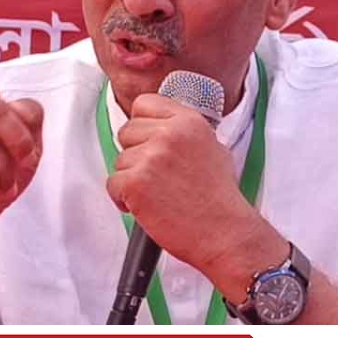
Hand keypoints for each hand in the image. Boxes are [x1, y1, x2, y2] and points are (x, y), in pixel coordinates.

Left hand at [105, 94, 283, 282]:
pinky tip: (147, 205)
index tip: (148, 141)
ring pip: (119, 160)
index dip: (143, 125)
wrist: (224, 233)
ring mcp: (151, 157)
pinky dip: (124, 199)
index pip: (144, 104)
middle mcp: (169, 134)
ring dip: (132, 179)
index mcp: (188, 121)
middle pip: (127, 131)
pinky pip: (113, 184)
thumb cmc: (219, 199)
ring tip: (158, 194)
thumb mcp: (213, 149)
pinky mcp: (136, 182)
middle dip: (136, 154)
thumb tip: (162, 126)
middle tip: (157, 176)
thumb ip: (184, 132)